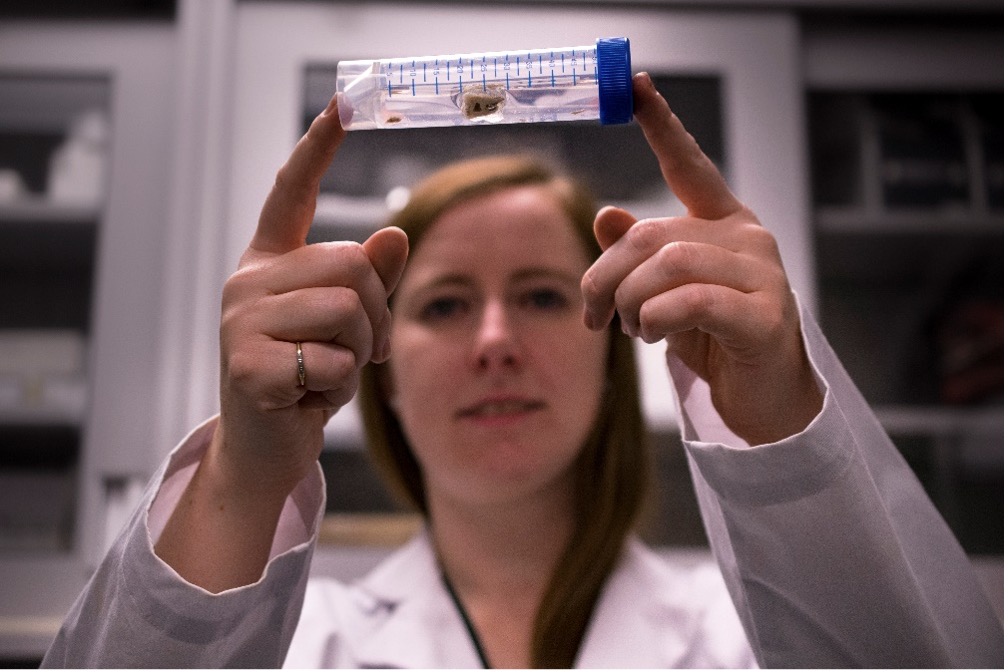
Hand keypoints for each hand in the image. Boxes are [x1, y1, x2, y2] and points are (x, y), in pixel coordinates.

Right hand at [155, 95, 406, 590]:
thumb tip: (393, 233)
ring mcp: (240, 321)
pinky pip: (336, 361)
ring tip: (328, 373)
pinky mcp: (247, 365)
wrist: (265, 448)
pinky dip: (341, 387)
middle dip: (374, 315)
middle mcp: (248, 281)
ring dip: (360, 352)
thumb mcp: (346, 325)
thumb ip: (368, 279)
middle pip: (350, 264)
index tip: (343, 101)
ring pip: (348, 310)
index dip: (317, 148)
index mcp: (270, 263)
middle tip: (354, 352)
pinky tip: (309, 398)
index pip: (290, 193)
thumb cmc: (308, 378)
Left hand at [582, 73, 821, 444]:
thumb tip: (605, 216)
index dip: (662, 124)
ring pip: (667, 265)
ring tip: (633, 329)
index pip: (689, 165)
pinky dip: (657, 319)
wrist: (759, 399)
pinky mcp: (764, 316)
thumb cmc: (711, 339)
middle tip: (595, 314)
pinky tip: (655, 336)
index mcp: (723, 223)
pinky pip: (690, 302)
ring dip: (631, 303)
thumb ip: (639, 254)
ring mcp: (762, 275)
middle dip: (606, 277)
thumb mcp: (664, 292)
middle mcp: (747, 238)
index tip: (636, 82)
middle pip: (652, 234)